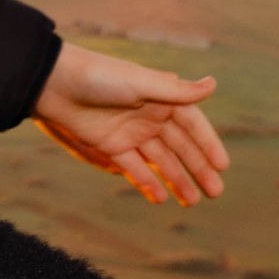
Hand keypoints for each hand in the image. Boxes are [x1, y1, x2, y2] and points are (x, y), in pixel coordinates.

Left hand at [34, 41, 227, 206]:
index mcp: (162, 98)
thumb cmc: (101, 77)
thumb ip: (176, 92)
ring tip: (193, 201)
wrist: (55, 84)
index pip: (193, 125)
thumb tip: (213, 84)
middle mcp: (151, 116)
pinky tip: (162, 198)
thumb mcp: (141, 84)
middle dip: (198, 169)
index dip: (208, 145)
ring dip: (178, 180)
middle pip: (181, 147)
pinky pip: (135, 168)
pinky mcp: (112, 146)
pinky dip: (148, 182)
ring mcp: (132, 133)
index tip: (223, 166)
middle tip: (216, 192)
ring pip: (161, 161)